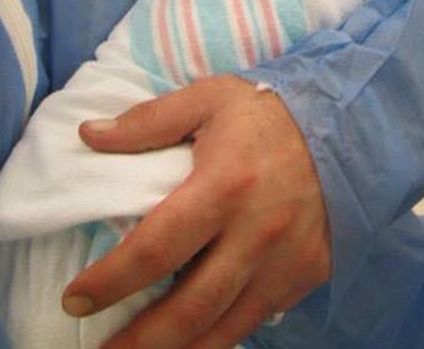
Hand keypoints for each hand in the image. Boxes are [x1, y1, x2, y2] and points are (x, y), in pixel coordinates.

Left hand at [63, 74, 332, 348]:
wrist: (348, 125)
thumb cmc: (267, 114)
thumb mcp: (208, 98)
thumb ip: (147, 120)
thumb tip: (87, 134)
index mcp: (225, 186)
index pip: (156, 249)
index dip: (111, 281)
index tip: (75, 299)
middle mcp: (257, 233)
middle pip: (190, 308)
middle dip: (139, 342)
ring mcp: (286, 261)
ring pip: (225, 327)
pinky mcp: (307, 274)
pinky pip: (257, 317)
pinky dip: (221, 337)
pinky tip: (191, 341)